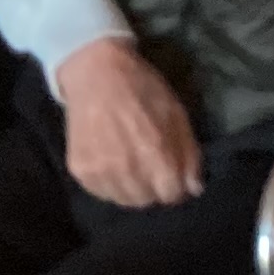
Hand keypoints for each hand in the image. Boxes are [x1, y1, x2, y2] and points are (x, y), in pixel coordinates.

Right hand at [57, 36, 202, 206]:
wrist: (95, 73)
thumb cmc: (142, 88)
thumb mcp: (176, 113)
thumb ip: (189, 154)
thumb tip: (194, 190)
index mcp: (154, 152)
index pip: (172, 195)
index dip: (177, 186)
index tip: (174, 175)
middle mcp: (126, 168)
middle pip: (148, 201)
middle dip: (155, 188)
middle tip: (152, 166)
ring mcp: (99, 171)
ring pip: (124, 201)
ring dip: (133, 189)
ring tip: (132, 165)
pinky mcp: (79, 170)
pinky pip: (102, 193)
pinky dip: (111, 184)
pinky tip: (113, 162)